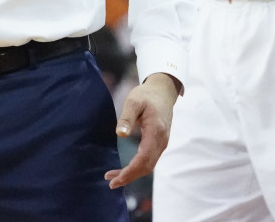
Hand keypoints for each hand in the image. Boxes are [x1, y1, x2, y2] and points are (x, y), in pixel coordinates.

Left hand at [105, 72, 178, 188]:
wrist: (163, 91)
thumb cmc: (147, 95)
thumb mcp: (134, 101)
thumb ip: (127, 117)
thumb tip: (120, 134)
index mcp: (156, 132)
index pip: (143, 159)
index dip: (129, 172)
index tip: (115, 179)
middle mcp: (161, 141)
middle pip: (146, 167)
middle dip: (129, 177)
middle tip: (110, 182)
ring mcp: (161, 144)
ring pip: (148, 166)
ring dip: (132, 174)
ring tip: (113, 177)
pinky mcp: (158, 143)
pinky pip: (149, 160)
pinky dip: (137, 167)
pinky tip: (125, 169)